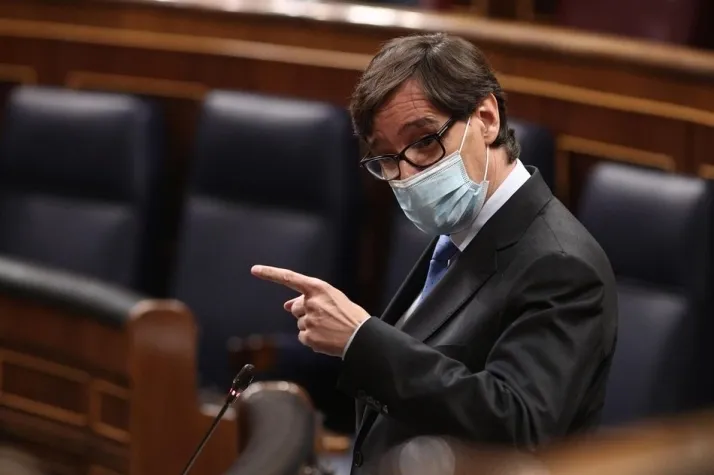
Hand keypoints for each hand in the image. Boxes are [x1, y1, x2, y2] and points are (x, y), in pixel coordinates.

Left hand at [251, 265, 369, 356]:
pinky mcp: (309, 337)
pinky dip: (312, 339)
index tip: (255, 270)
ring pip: (300, 323)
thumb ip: (308, 299)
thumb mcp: (331, 299)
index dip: (270, 273)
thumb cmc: (348, 315)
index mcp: (318, 288)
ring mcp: (309, 320)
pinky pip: (303, 337)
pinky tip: (326, 338)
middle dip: (304, 312)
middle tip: (326, 317)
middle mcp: (311, 302)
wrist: (361, 336)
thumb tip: (286, 305)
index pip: (289, 278)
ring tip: (330, 328)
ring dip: (311, 326)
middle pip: (295, 308)